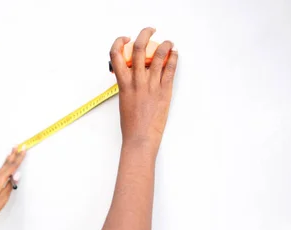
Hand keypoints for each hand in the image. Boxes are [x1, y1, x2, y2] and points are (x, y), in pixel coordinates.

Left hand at [0, 146, 25, 226]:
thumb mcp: (4, 197)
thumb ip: (10, 185)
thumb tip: (16, 174)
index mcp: (0, 180)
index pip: (12, 167)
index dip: (19, 158)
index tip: (24, 150)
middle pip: (6, 165)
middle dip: (13, 155)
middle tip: (18, 145)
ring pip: (0, 168)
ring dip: (6, 160)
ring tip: (9, 153)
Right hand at [109, 28, 177, 148]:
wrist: (140, 138)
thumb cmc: (131, 124)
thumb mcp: (123, 100)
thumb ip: (127, 84)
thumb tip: (134, 73)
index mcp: (123, 83)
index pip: (116, 55)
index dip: (119, 42)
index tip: (125, 39)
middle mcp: (137, 81)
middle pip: (140, 48)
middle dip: (145, 34)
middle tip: (149, 31)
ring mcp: (152, 85)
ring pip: (159, 55)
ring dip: (165, 44)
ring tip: (168, 42)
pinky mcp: (165, 90)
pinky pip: (170, 69)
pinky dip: (173, 58)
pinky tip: (174, 54)